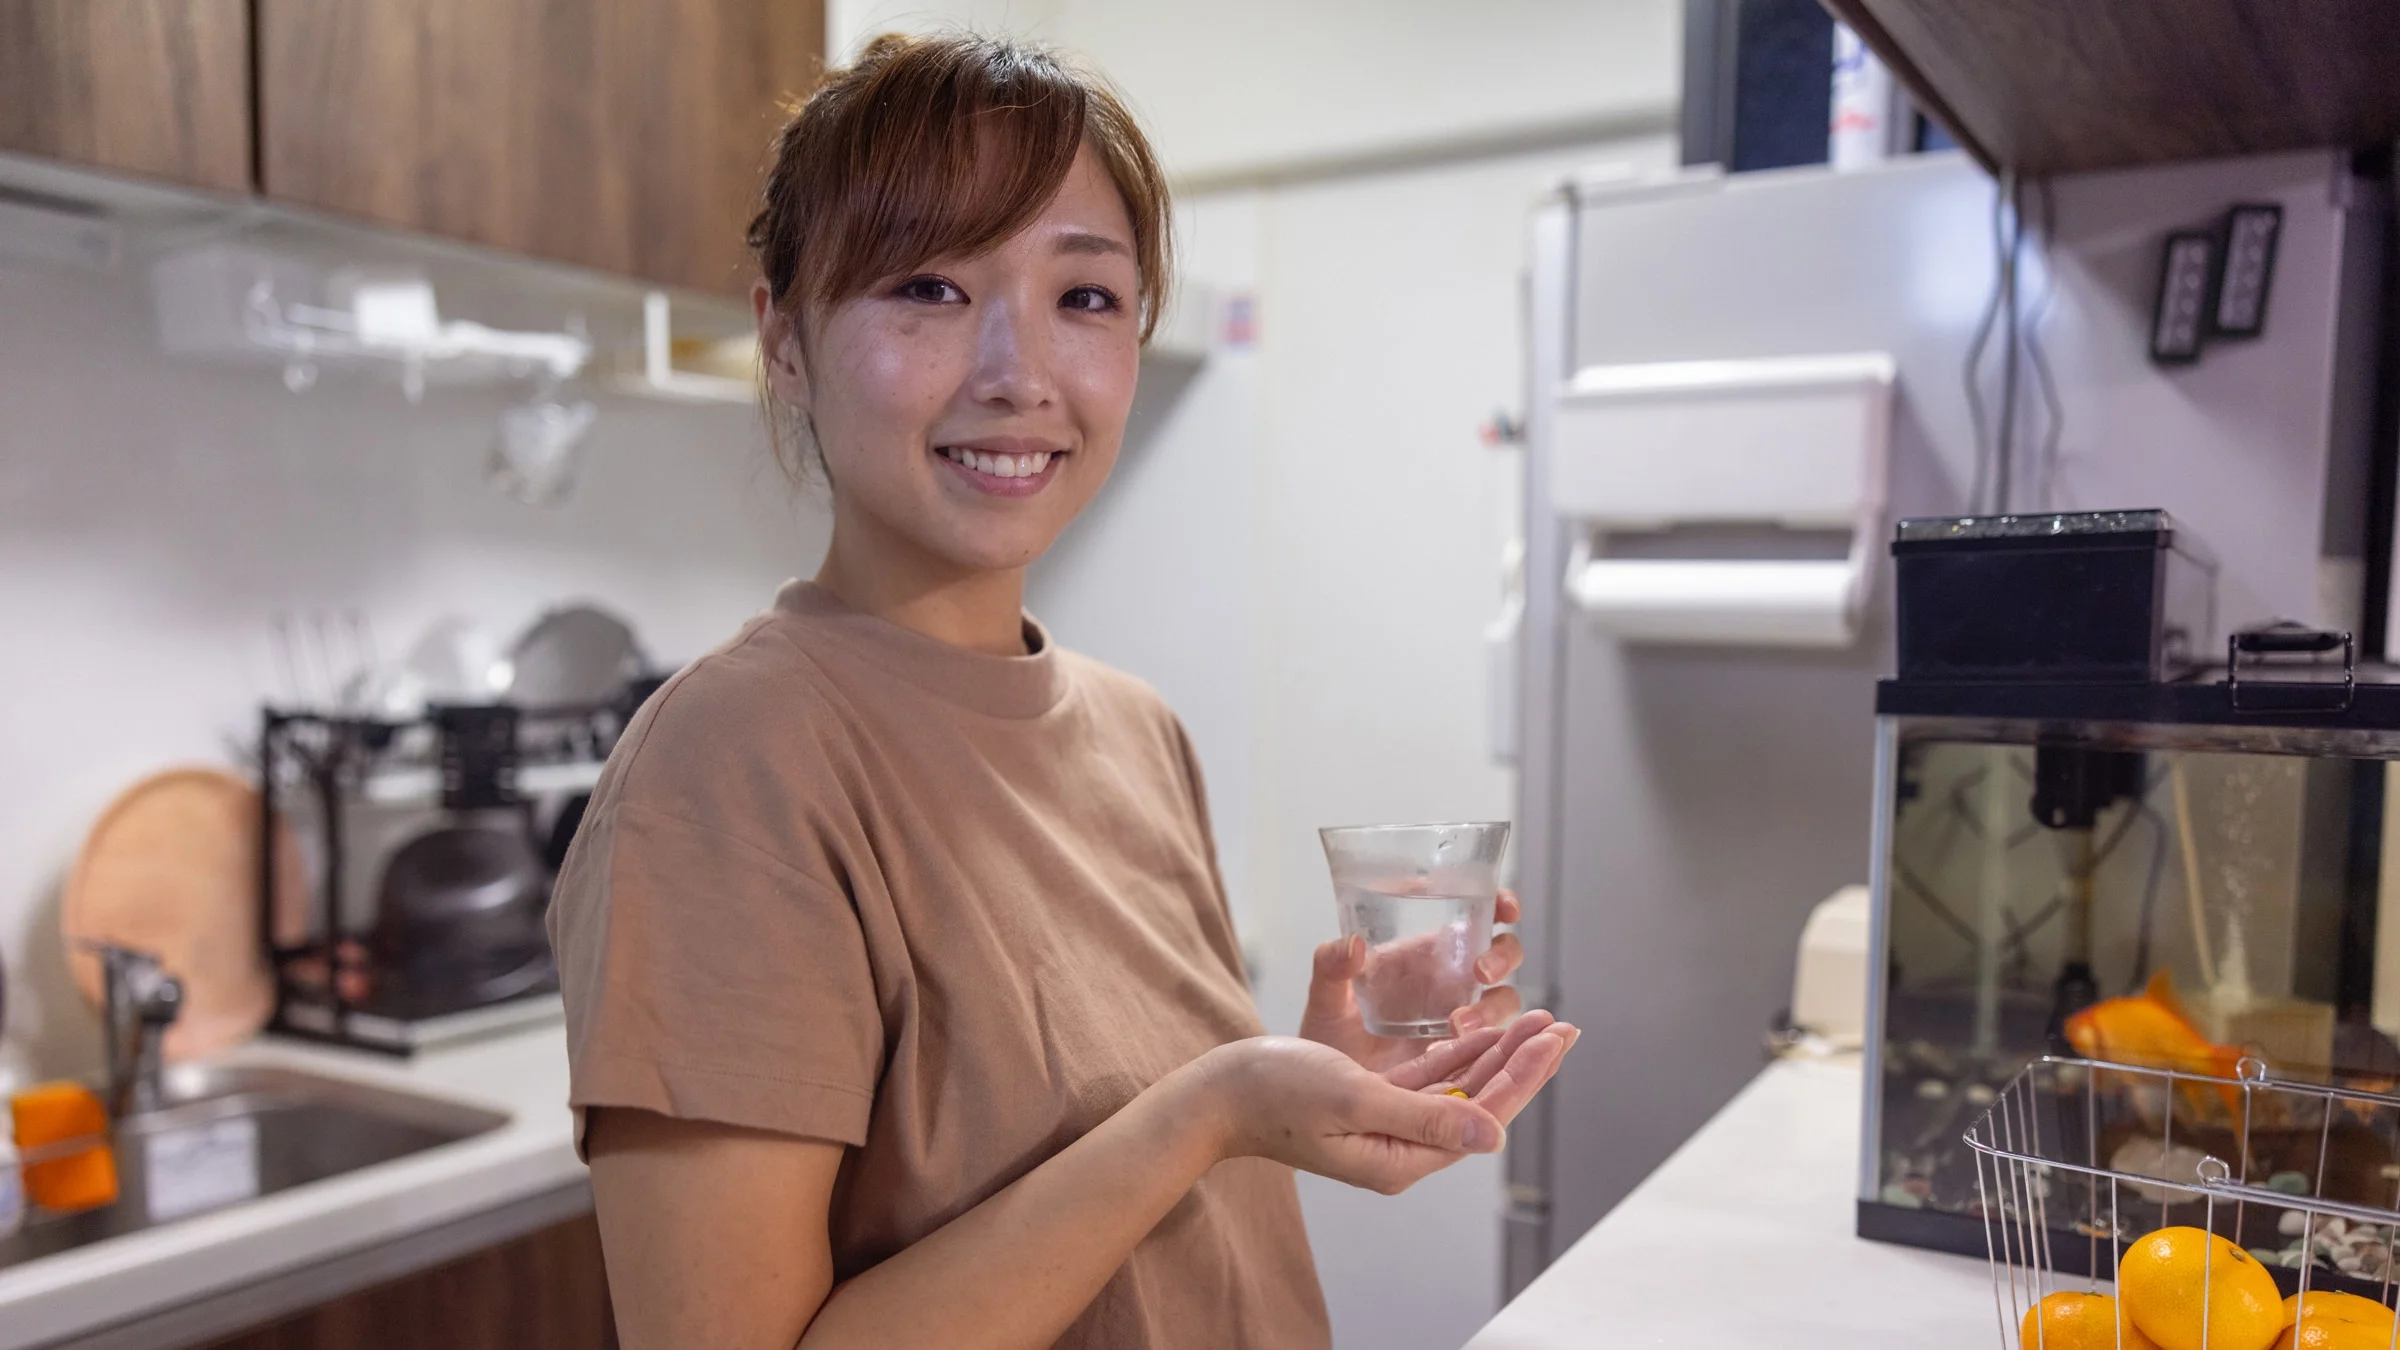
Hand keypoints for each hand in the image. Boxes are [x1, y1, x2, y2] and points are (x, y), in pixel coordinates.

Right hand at [1191, 1015, 1578, 1195]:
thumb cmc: (1276, 1092)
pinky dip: (1459, 1053)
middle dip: (1521, 1061)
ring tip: (1535, 1021)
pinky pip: (1429, 1080)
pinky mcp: (1370, 1103)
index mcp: (1400, 1158)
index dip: (1523, 1076)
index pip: (1480, 1117)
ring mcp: (1385, 1126)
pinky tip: (1483, 1030)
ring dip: (1496, 1053)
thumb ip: (1425, 1119)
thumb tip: (1492, 1139)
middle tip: (1560, 1023)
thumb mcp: (1355, 1098)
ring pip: (1458, 1088)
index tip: (1555, 1039)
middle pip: (1478, 1103)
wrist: (1219, 1092)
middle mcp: (1399, 1148)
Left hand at [1301, 889, 1527, 1072]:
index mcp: (1422, 954)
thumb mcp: (1324, 999)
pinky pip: (1494, 1044)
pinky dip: (1492, 1043)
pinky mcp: (1462, 1054)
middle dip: (1502, 957)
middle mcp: (1448, 981)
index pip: (1472, 916)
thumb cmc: (1327, 1038)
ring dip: (1493, 1005)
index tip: (1506, 909)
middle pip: (1501, 955)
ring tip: (1458, 1024)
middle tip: (1481, 972)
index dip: (1499, 906)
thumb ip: (1329, 968)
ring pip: (1503, 999)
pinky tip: (1458, 1049)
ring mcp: (1459, 1017)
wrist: (1332, 1100)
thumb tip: (1352, 944)